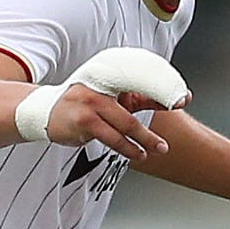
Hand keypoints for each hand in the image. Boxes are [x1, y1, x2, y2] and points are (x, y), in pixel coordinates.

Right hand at [46, 85, 187, 162]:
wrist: (45, 112)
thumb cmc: (82, 105)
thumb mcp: (110, 97)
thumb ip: (137, 98)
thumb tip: (171, 101)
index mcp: (110, 74)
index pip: (143, 80)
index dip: (164, 90)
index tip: (184, 99)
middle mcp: (101, 85)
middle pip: (137, 103)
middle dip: (158, 118)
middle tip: (172, 132)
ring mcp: (91, 102)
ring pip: (125, 124)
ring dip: (144, 140)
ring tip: (158, 149)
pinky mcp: (84, 121)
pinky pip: (110, 137)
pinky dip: (126, 147)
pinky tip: (136, 154)